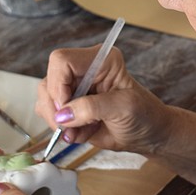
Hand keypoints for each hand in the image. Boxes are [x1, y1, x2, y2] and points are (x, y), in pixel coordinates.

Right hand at [35, 45, 172, 154]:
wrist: (149, 133)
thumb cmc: (145, 115)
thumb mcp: (124, 108)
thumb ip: (92, 108)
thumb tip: (63, 115)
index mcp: (101, 60)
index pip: (62, 61)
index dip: (59, 85)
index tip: (67, 108)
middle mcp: (84, 70)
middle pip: (49, 81)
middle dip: (56, 108)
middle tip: (71, 127)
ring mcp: (75, 89)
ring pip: (46, 98)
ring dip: (59, 121)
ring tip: (82, 131)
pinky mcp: (70, 106)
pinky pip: (50, 114)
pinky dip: (63, 129)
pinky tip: (82, 133)